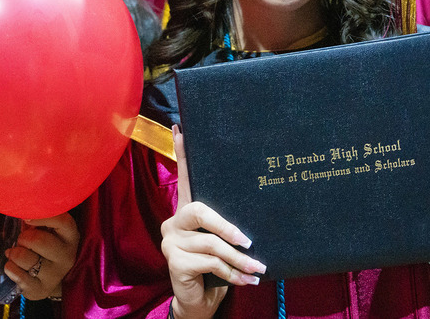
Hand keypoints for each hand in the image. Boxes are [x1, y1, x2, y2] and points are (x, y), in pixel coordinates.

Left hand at [3, 212, 78, 300]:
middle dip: (23, 238)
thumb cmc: (48, 245)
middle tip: (22, 241)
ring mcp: (55, 274)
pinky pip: (18, 275)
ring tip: (16, 253)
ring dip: (14, 253)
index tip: (26, 218)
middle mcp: (67, 255)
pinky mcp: (41, 290)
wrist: (55, 277)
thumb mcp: (49, 230)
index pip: (62, 220)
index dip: (41, 217)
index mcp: (71, 236)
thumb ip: (38, 220)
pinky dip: (10, 268)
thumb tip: (19, 211)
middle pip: (38, 240)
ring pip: (25, 257)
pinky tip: (14, 266)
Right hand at [160, 126, 265, 318]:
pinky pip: (209, 262)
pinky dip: (231, 273)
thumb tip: (255, 213)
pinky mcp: (173, 261)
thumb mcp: (224, 244)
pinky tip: (245, 280)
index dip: (182, 155)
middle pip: (200, 210)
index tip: (181, 129)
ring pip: (211, 243)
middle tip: (249, 241)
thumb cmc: (215, 268)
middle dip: (228, 227)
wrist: (200, 302)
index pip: (185, 178)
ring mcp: (170, 241)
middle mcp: (173, 221)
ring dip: (239, 260)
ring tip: (259, 268)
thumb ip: (228, 227)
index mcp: (186, 211)